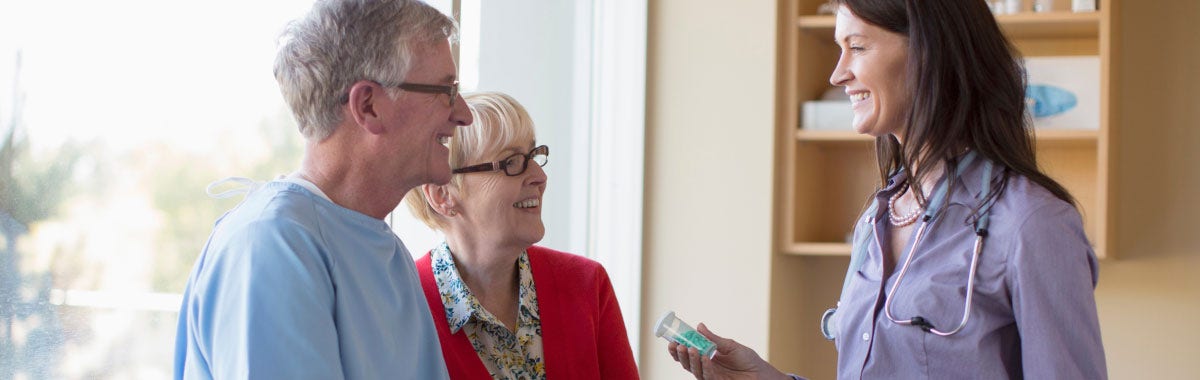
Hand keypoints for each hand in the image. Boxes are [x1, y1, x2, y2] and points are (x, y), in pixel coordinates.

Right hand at [665, 323, 789, 379]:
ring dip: (691, 360)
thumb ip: (713, 338)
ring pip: (695, 370)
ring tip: (689, 348)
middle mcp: (706, 368)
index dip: (678, 349)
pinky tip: (705, 358)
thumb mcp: (729, 345)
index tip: (672, 340)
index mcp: (707, 357)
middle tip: (677, 345)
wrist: (761, 373)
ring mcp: (711, 376)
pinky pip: (708, 376)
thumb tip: (699, 326)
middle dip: (680, 355)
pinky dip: (705, 367)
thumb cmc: (747, 359)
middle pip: (687, 363)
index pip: (688, 354)